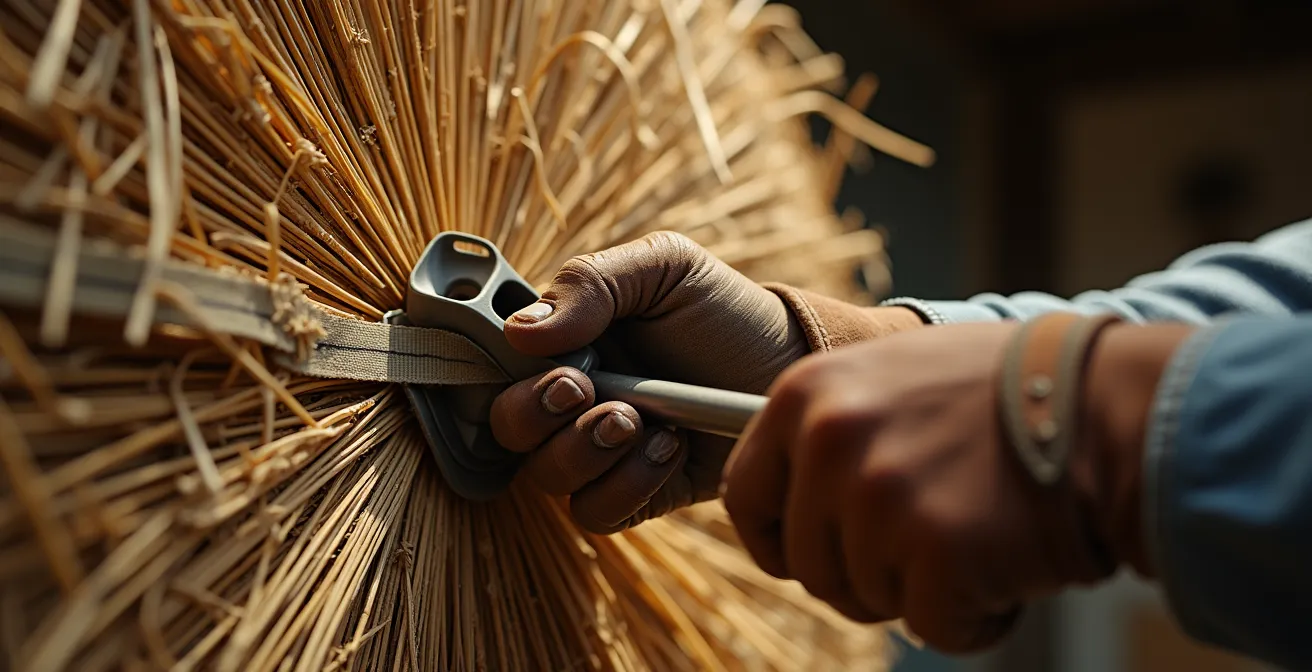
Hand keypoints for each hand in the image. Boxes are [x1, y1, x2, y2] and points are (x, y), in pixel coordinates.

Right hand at [489, 232, 811, 533]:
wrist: (789, 364)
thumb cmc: (722, 311)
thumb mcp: (664, 268)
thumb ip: (590, 283)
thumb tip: (520, 332)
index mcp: (561, 341)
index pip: (494, 366)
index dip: (504, 374)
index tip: (554, 365)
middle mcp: (570, 400)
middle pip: (507, 429)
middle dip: (539, 416)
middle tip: (588, 391)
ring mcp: (599, 451)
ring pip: (547, 477)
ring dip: (587, 450)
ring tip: (644, 421)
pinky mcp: (634, 494)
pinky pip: (597, 513)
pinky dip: (627, 485)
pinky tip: (669, 447)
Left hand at [720, 322, 1175, 652]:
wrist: (1110, 405)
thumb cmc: (1008, 391)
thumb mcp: (893, 374)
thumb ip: (831, 426)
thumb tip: (786, 487)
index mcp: (807, 395)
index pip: (745, 497)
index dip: (775, 538)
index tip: (800, 554)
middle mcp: (831, 442)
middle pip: (807, 564)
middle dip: (862, 572)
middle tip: (927, 542)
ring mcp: (881, 498)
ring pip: (866, 597)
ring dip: (919, 589)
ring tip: (977, 533)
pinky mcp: (936, 554)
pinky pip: (932, 627)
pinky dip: (973, 618)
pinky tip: (1008, 566)